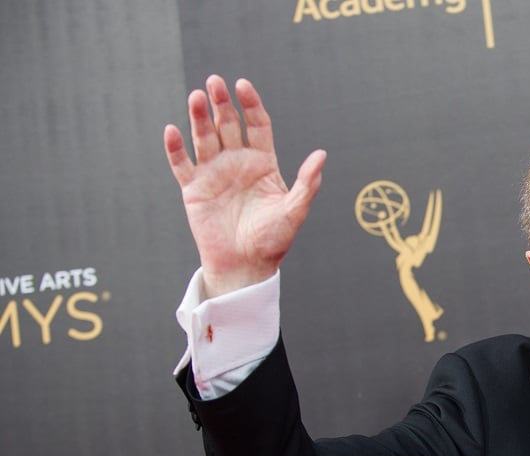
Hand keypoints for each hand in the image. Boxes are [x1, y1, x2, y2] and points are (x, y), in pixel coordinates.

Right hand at [164, 76, 325, 296]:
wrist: (246, 265)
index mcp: (263, 163)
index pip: (257, 125)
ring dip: (199, 116)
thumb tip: (322, 155)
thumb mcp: (294, 211)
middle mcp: (237, 163)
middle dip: (221, 103)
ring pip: (204, 137)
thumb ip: (307, 184)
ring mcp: (214, 174)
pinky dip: (175, 148)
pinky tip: (173, 130)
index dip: (250, 104)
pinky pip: (181, 164)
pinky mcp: (194, 189)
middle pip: (228, 125)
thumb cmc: (273, 241)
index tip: (243, 86)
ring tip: (196, 96)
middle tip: (215, 82)